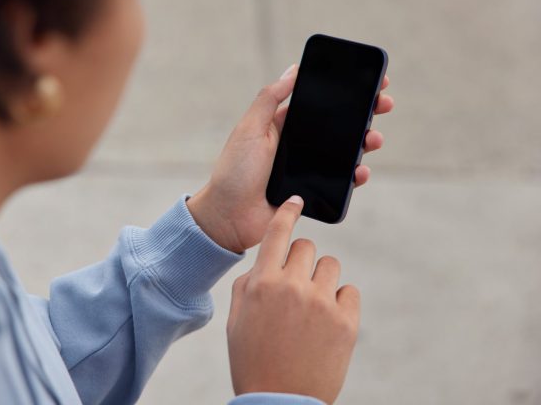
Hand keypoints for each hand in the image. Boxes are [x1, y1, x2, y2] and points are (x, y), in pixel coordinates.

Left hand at [187, 65, 393, 252]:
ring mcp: (307, 169)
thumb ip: (269, 99)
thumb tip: (293, 70)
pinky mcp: (314, 193)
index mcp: (282, 126)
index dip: (343, 92)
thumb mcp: (249, 129)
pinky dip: (355, 176)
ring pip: (344, 152)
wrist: (228, 218)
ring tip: (373, 139)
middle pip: (338, 126)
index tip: (369, 81)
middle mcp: (298, 146)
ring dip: (364, 143)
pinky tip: (360, 171)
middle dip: (364, 114)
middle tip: (383, 104)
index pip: (318, 103)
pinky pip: (341, 182)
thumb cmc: (233, 172)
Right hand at [226, 196, 359, 403]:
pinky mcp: (346, 322)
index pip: (278, 233)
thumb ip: (249, 283)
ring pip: (331, 266)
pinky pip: (350, 291)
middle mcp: (292, 287)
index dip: (287, 212)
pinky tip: (327, 322)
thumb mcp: (236, 318)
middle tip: (297, 284)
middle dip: (301, 260)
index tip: (295, 202)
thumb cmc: (252, 359)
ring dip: (321, 279)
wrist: (279, 401)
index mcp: (261, 283)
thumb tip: (266, 261)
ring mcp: (322, 303)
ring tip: (312, 307)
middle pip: (307, 246)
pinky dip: (340, 301)